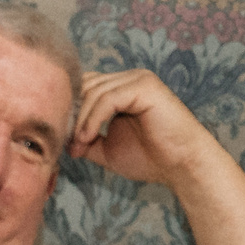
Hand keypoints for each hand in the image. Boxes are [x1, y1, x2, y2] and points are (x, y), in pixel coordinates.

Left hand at [70, 70, 227, 187]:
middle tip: (69, 143)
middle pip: (84, 85)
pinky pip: (107, 98)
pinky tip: (89, 137)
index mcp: (121, 89)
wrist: (182, 166)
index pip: (83, 86)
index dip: (69, 110)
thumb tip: (62, 139)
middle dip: (71, 114)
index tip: (63, 139)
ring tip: (79, 144)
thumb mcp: (106, 149)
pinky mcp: (145, 86)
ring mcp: (138, 79)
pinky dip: (93, 118)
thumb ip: (85, 139)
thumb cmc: (150, 158)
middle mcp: (129, 78)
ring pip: (93, 91)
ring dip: (80, 120)